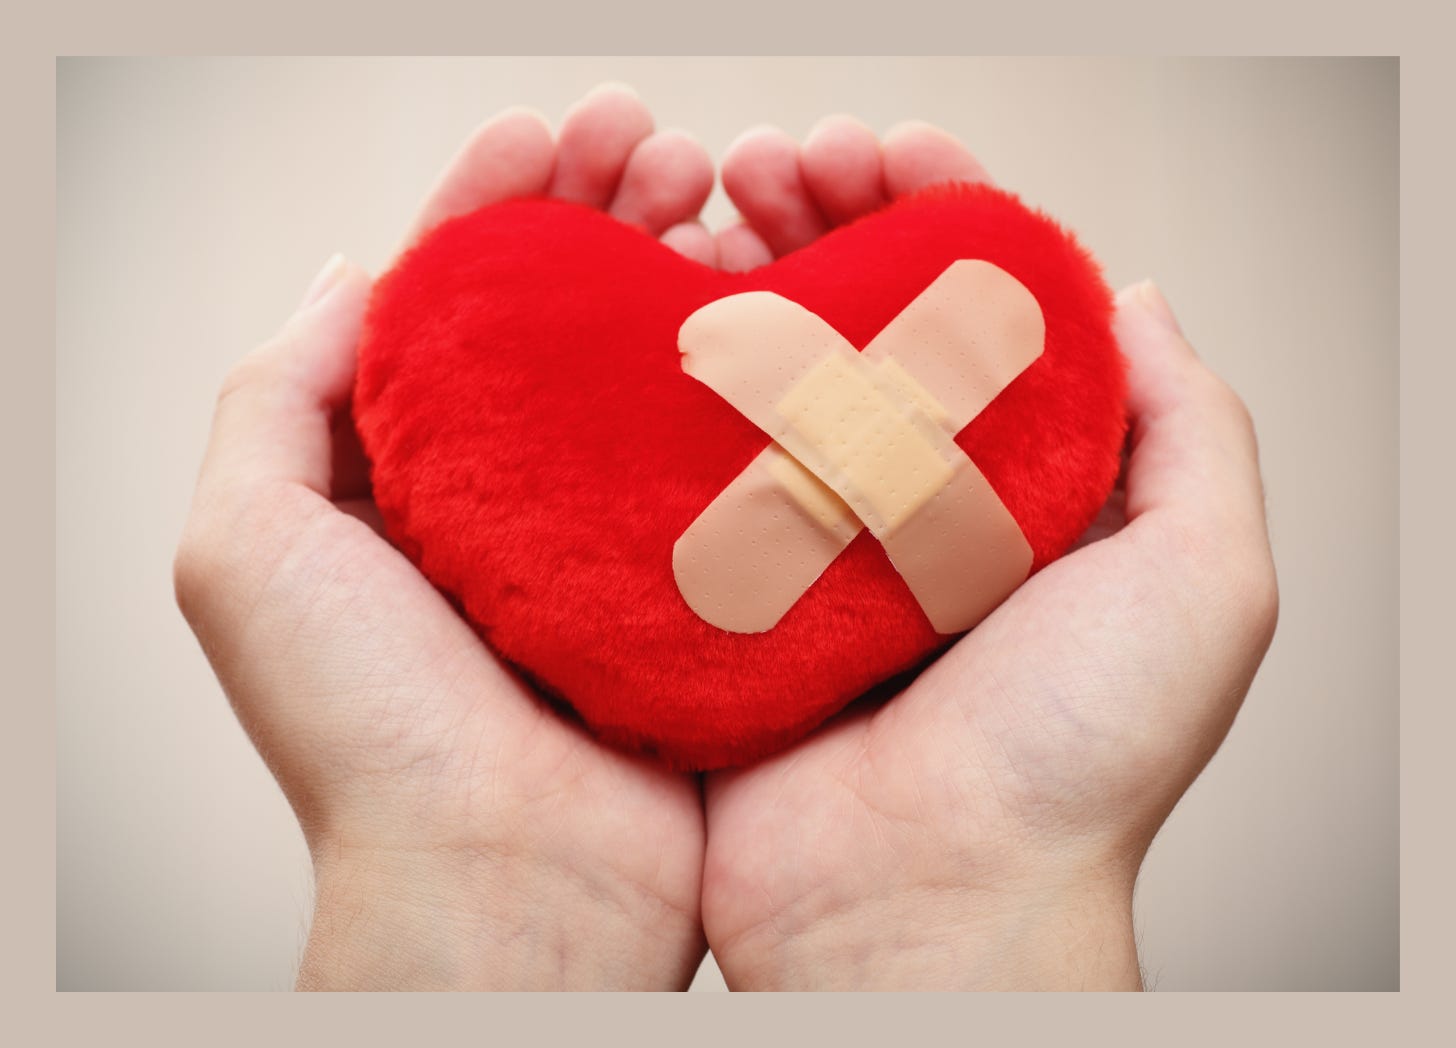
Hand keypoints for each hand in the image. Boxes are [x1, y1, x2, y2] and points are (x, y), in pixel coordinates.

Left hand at [174, 85, 717, 989]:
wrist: (506, 879)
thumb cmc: (363, 732)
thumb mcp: (246, 545)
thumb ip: (278, 390)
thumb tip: (357, 272)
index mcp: (396, 476)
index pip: (445, 302)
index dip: (495, 205)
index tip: (555, 134)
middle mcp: (501, 495)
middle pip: (556, 317)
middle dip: (603, 212)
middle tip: (665, 146)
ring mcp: (599, 534)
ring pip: (646, 369)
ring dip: (683, 270)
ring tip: (725, 197)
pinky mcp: (683, 577)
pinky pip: (716, 453)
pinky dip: (743, 374)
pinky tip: (775, 309)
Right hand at [698, 119, 1279, 989]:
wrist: (929, 910)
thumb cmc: (1076, 765)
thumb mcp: (1204, 584)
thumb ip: (1194, 430)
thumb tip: (1137, 299)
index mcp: (1029, 488)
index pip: (983, 308)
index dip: (937, 209)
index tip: (883, 150)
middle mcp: (920, 505)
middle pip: (866, 321)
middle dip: (822, 218)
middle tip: (767, 164)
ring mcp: (816, 546)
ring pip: (773, 376)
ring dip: (740, 277)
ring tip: (703, 212)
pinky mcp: (731, 594)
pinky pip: (695, 470)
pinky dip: (674, 386)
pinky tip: (650, 321)